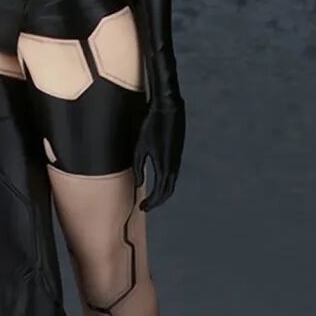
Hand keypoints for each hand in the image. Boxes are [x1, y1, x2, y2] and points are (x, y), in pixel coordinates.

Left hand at [133, 91, 184, 210]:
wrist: (168, 107)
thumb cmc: (151, 125)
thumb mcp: (139, 146)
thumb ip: (138, 167)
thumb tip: (139, 184)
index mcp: (164, 166)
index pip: (159, 193)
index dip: (151, 203)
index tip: (142, 208)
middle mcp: (174, 166)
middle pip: (167, 191)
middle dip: (157, 201)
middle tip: (145, 206)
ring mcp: (177, 159)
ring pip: (171, 183)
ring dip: (161, 193)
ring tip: (151, 198)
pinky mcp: (177, 153)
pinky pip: (172, 174)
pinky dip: (165, 183)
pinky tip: (157, 182)